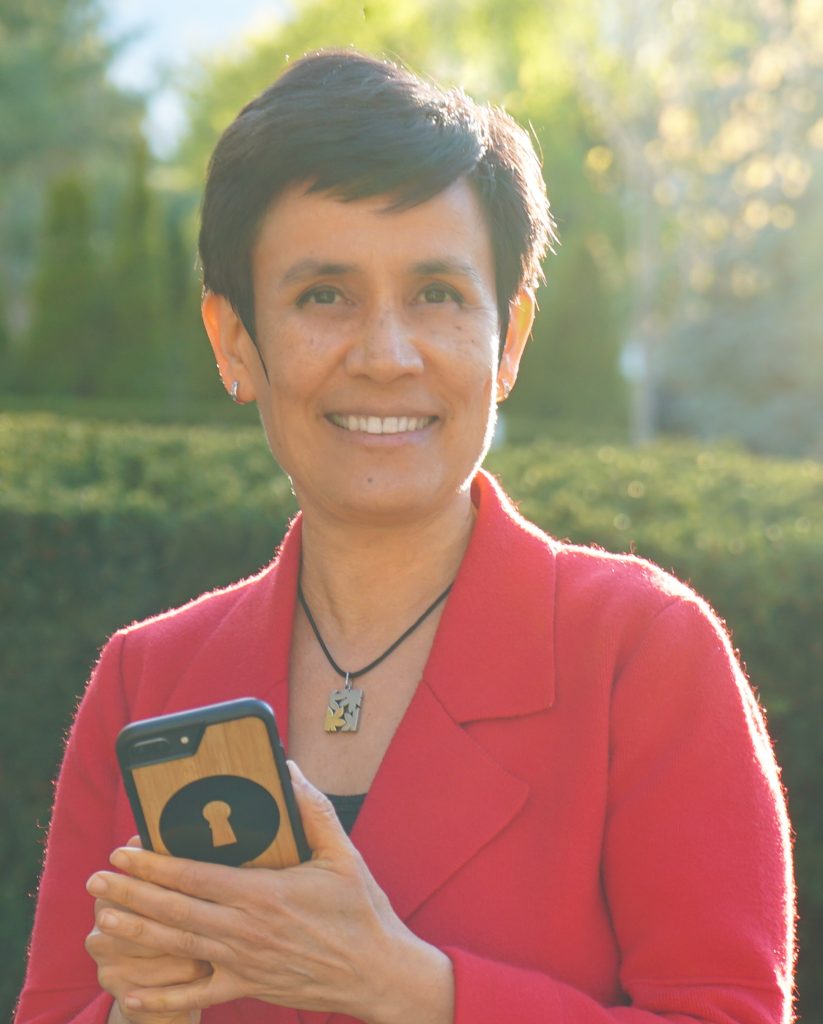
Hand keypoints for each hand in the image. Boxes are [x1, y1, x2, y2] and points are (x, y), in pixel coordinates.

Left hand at [87, 763, 452, 1023]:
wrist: (379, 973)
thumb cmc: (361, 911)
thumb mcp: (343, 853)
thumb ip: (313, 809)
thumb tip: (289, 769)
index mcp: (265, 894)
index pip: (196, 877)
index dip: (155, 866)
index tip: (123, 853)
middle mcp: (246, 930)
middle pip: (175, 911)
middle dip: (130, 895)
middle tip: (95, 882)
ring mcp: (244, 963)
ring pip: (177, 947)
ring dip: (136, 933)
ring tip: (101, 922)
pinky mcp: (249, 988)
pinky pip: (197, 996)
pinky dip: (161, 997)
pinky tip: (129, 992)